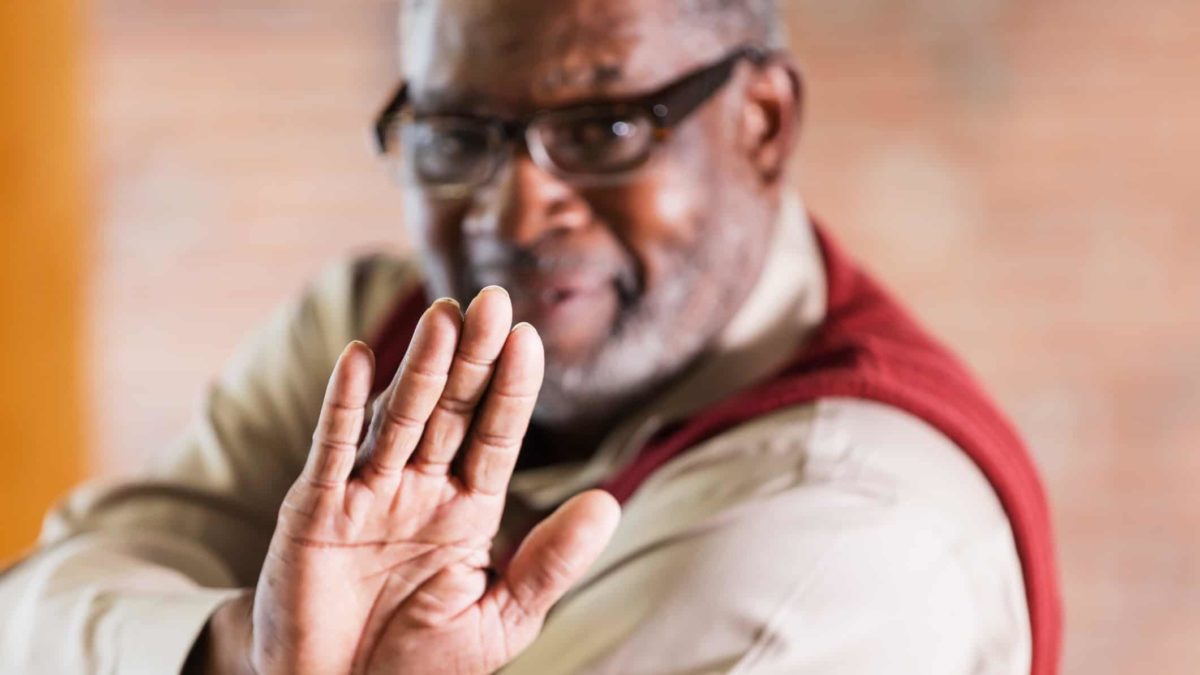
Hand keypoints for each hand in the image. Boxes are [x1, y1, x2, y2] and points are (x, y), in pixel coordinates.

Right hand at [249, 288, 620, 673]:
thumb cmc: (420, 663)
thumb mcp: (501, 620)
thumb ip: (550, 562)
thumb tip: (607, 503)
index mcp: (469, 510)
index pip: (497, 436)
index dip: (513, 389)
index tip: (532, 338)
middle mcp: (421, 489)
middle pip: (451, 410)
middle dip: (474, 358)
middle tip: (494, 299)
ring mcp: (367, 494)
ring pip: (399, 418)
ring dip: (421, 367)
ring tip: (445, 314)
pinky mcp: (315, 510)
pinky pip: (331, 449)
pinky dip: (342, 405)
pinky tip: (360, 358)